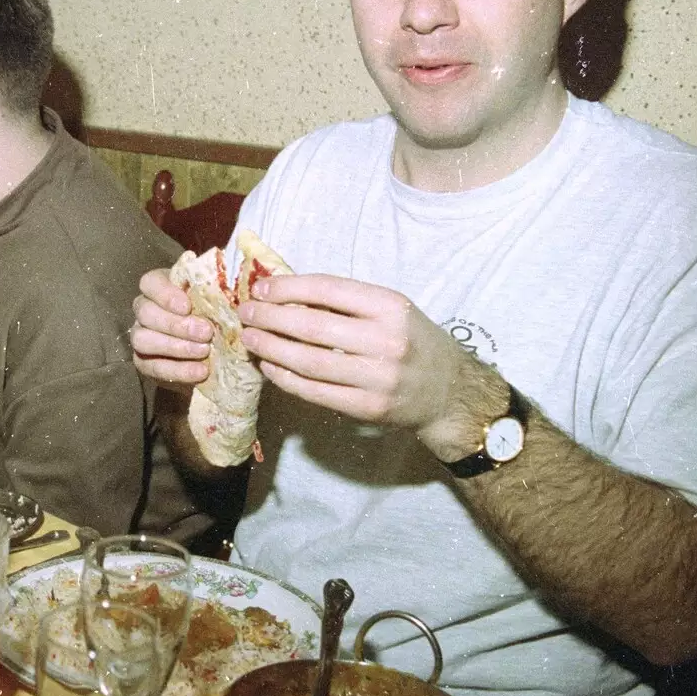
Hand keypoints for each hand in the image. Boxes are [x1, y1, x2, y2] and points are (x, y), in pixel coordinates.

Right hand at [130, 268, 214, 388]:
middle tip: (206, 333)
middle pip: (145, 312)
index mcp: (159, 289)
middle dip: (176, 324)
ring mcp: (140, 337)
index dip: (165, 294)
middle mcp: (144, 311)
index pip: (149, 283)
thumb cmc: (215, 317)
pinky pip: (153, 367)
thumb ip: (218, 293)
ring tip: (204, 351)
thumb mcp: (217, 301)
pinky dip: (178, 370)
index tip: (187, 307)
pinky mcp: (143, 363)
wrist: (215, 353)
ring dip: (175, 346)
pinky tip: (200, 371)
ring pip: (142, 339)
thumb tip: (234, 292)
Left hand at [236, 274, 478, 440]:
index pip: (328, 289)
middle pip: (313, 326)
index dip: (288, 287)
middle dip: (271, 317)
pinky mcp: (367, 408)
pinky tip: (269, 366)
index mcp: (391, 306)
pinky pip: (315, 392)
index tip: (261, 287)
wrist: (450, 393)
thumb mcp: (392, 310)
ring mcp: (378, 378)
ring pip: (309, 362)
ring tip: (250, 338)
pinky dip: (286, 378)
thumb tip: (285, 292)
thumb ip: (347, 302)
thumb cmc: (412, 342)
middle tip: (246, 313)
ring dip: (271, 349)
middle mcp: (387, 341)